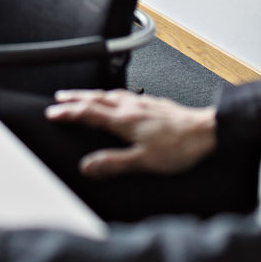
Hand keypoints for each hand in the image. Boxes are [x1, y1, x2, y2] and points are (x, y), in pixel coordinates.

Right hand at [46, 89, 216, 177]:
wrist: (208, 131)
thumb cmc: (180, 147)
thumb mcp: (144, 162)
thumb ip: (114, 163)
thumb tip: (87, 166)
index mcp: (125, 120)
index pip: (89, 113)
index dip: (68, 112)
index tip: (52, 112)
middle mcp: (132, 107)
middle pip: (97, 99)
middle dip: (75, 98)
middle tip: (59, 98)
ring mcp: (143, 103)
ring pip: (111, 95)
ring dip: (92, 95)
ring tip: (82, 96)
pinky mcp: (155, 104)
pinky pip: (125, 95)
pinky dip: (112, 96)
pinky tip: (117, 99)